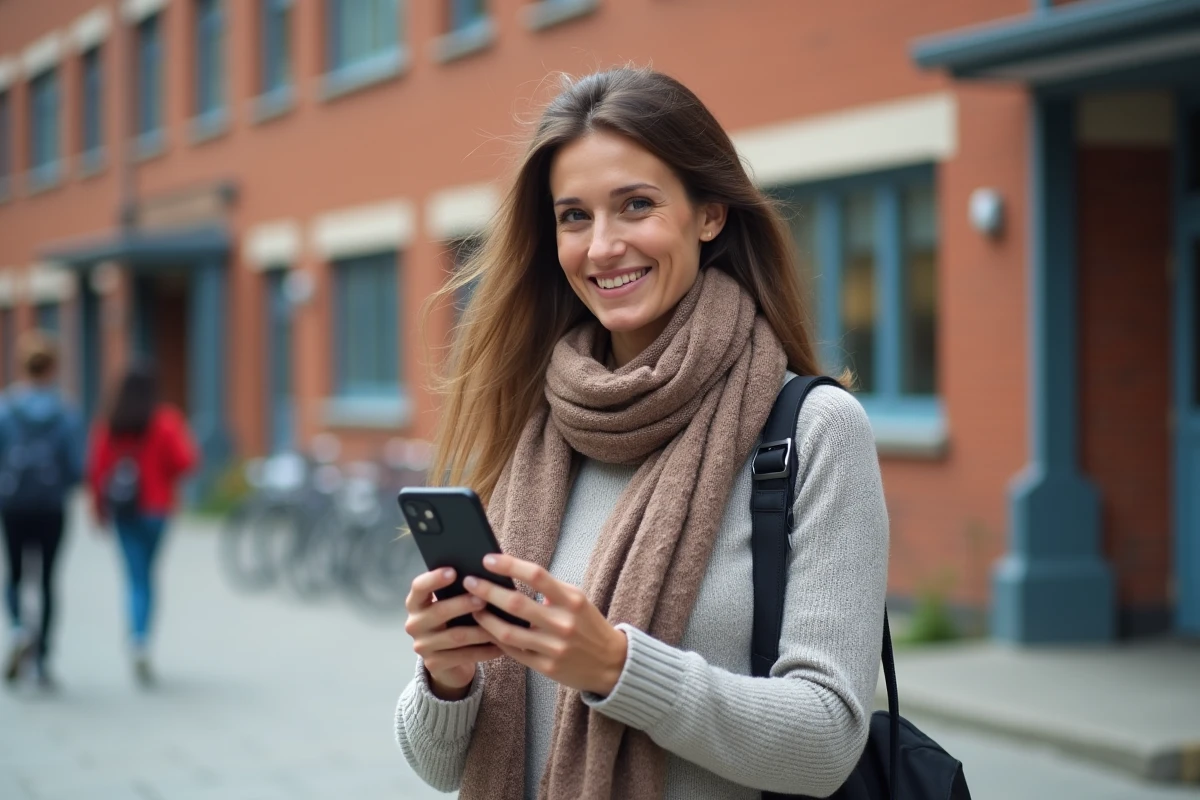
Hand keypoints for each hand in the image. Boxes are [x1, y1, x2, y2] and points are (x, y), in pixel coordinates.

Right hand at [404, 568, 503, 700]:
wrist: (447, 661)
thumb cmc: (453, 622)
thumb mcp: (451, 605)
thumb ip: (459, 591)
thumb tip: (484, 574)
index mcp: (416, 603)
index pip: (419, 587)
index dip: (434, 579)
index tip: (454, 571)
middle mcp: (414, 624)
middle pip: (438, 612)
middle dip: (463, 604)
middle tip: (484, 599)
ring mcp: (422, 646)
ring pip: (455, 636)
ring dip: (480, 629)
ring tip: (500, 624)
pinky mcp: (434, 664)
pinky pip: (464, 656)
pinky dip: (484, 650)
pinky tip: (501, 646)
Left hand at [464, 554, 627, 696]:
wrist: (611, 664)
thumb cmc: (589, 625)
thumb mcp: (577, 600)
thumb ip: (550, 589)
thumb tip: (512, 574)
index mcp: (572, 600)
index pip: (536, 575)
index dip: (509, 565)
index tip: (487, 560)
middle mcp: (563, 623)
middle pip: (516, 603)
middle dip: (487, 591)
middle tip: (469, 582)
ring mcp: (554, 648)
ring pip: (508, 632)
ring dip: (485, 618)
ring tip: (473, 607)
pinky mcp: (546, 667)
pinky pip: (513, 652)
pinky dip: (496, 640)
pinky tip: (486, 630)